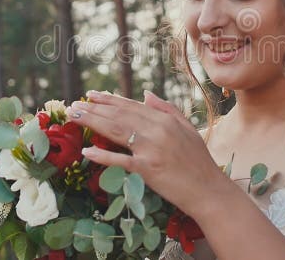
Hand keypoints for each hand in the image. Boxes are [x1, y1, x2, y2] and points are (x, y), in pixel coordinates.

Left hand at [65, 90, 228, 216]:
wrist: (209, 190)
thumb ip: (167, 109)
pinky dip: (103, 155)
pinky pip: (120, 160)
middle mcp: (157, 130)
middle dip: (95, 108)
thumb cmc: (199, 162)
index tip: (92, 95)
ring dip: (92, 122)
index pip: (131, 106)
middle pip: (119, 115)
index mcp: (166, 120)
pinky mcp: (148, 169)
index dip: (110, 100)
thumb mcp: (187, 129)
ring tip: (75, 116)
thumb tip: (146, 94)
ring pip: (116, 130)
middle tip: (75, 104)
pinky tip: (87, 150)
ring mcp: (152, 149)